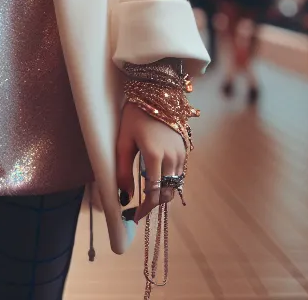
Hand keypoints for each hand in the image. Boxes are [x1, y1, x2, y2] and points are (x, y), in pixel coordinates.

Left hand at [115, 102, 185, 224]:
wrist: (155, 91)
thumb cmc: (134, 115)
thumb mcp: (123, 141)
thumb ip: (123, 171)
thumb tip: (125, 197)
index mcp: (154, 155)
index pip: (154, 194)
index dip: (145, 209)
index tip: (135, 216)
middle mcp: (172, 156)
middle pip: (167, 193)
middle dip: (154, 204)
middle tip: (140, 207)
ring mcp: (181, 152)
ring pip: (175, 185)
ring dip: (163, 193)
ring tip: (147, 193)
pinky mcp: (185, 148)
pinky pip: (179, 173)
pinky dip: (169, 181)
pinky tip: (157, 178)